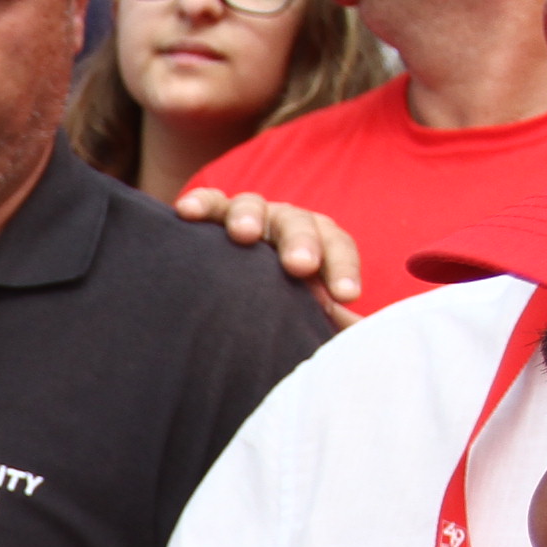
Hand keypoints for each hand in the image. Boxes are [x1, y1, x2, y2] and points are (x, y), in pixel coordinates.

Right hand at [171, 188, 364, 326]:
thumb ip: (333, 327)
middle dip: (301, 242)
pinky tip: (186, 211)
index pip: (336, 248)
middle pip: (298, 224)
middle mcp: (284, 226)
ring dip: (249, 217)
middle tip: (300, 265)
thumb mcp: (306, 321)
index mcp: (317, 246)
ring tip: (243, 234)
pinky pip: (208, 203)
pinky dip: (200, 203)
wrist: (227, 306)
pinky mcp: (210, 215)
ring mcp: (248, 217)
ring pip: (252, 206)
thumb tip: (359, 343)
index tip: (346, 296)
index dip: (343, 269)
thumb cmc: (276, 315)